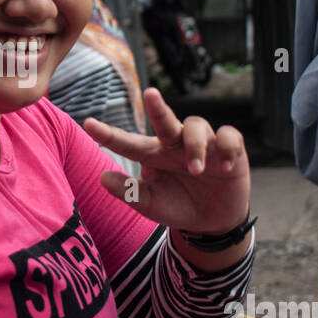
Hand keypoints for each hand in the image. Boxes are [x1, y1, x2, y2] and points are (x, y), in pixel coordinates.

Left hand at [84, 87, 250, 234]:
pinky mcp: (229, 150)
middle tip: (150, 94)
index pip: (128, 141)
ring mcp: (203, 143)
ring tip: (196, 169)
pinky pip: (230, 136)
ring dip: (195, 145)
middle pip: (165, 120)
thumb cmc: (177, 206)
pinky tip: (224, 166)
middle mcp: (175, 143)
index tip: (87, 124)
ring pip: (197, 125)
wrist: (212, 222)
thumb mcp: (150, 205)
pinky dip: (227, 148)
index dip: (108, 134)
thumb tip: (102, 177)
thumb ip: (129, 192)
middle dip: (157, 107)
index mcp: (153, 154)